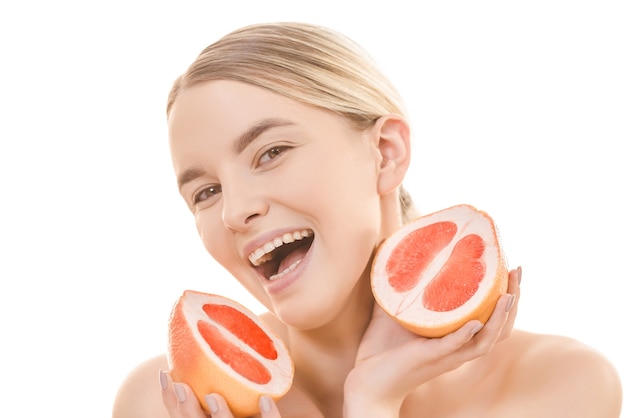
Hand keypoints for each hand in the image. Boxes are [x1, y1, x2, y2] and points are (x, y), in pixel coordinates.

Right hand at [160, 371, 281, 417]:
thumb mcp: (237, 394)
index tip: (165, 373)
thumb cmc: (259, 406)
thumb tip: (214, 334)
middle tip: (182, 386)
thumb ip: (225, 375)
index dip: (170, 401)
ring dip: (220, 415)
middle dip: (186, 411)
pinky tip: (266, 399)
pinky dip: (268, 417)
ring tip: (214, 395)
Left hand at [344, 267, 521, 416]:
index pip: (492, 321)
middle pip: (499, 329)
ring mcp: (445, 355)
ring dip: (500, 318)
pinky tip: (475, 321)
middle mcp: (457, 350)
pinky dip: (465, 335)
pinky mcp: (428, 357)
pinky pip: (453, 348)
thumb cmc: (381, 352)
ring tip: (508, 294)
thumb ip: (402, 292)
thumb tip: (397, 259)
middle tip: (517, 272)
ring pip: (485, 341)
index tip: (510, 269)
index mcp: (455, 340)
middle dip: (513, 301)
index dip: (506, 298)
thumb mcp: (398, 315)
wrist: (367, 382)